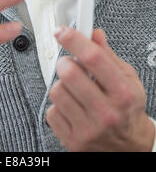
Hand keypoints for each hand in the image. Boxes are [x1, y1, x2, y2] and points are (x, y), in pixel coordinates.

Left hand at [46, 27, 154, 150]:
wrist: (130, 148)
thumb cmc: (127, 110)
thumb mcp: (127, 79)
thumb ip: (108, 55)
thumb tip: (94, 33)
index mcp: (122, 93)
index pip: (93, 58)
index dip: (74, 40)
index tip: (62, 32)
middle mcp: (106, 112)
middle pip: (69, 74)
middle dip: (65, 62)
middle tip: (69, 64)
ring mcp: (88, 129)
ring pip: (56, 91)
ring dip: (61, 85)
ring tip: (74, 90)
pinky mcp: (73, 141)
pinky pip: (51, 111)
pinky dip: (58, 106)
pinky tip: (71, 108)